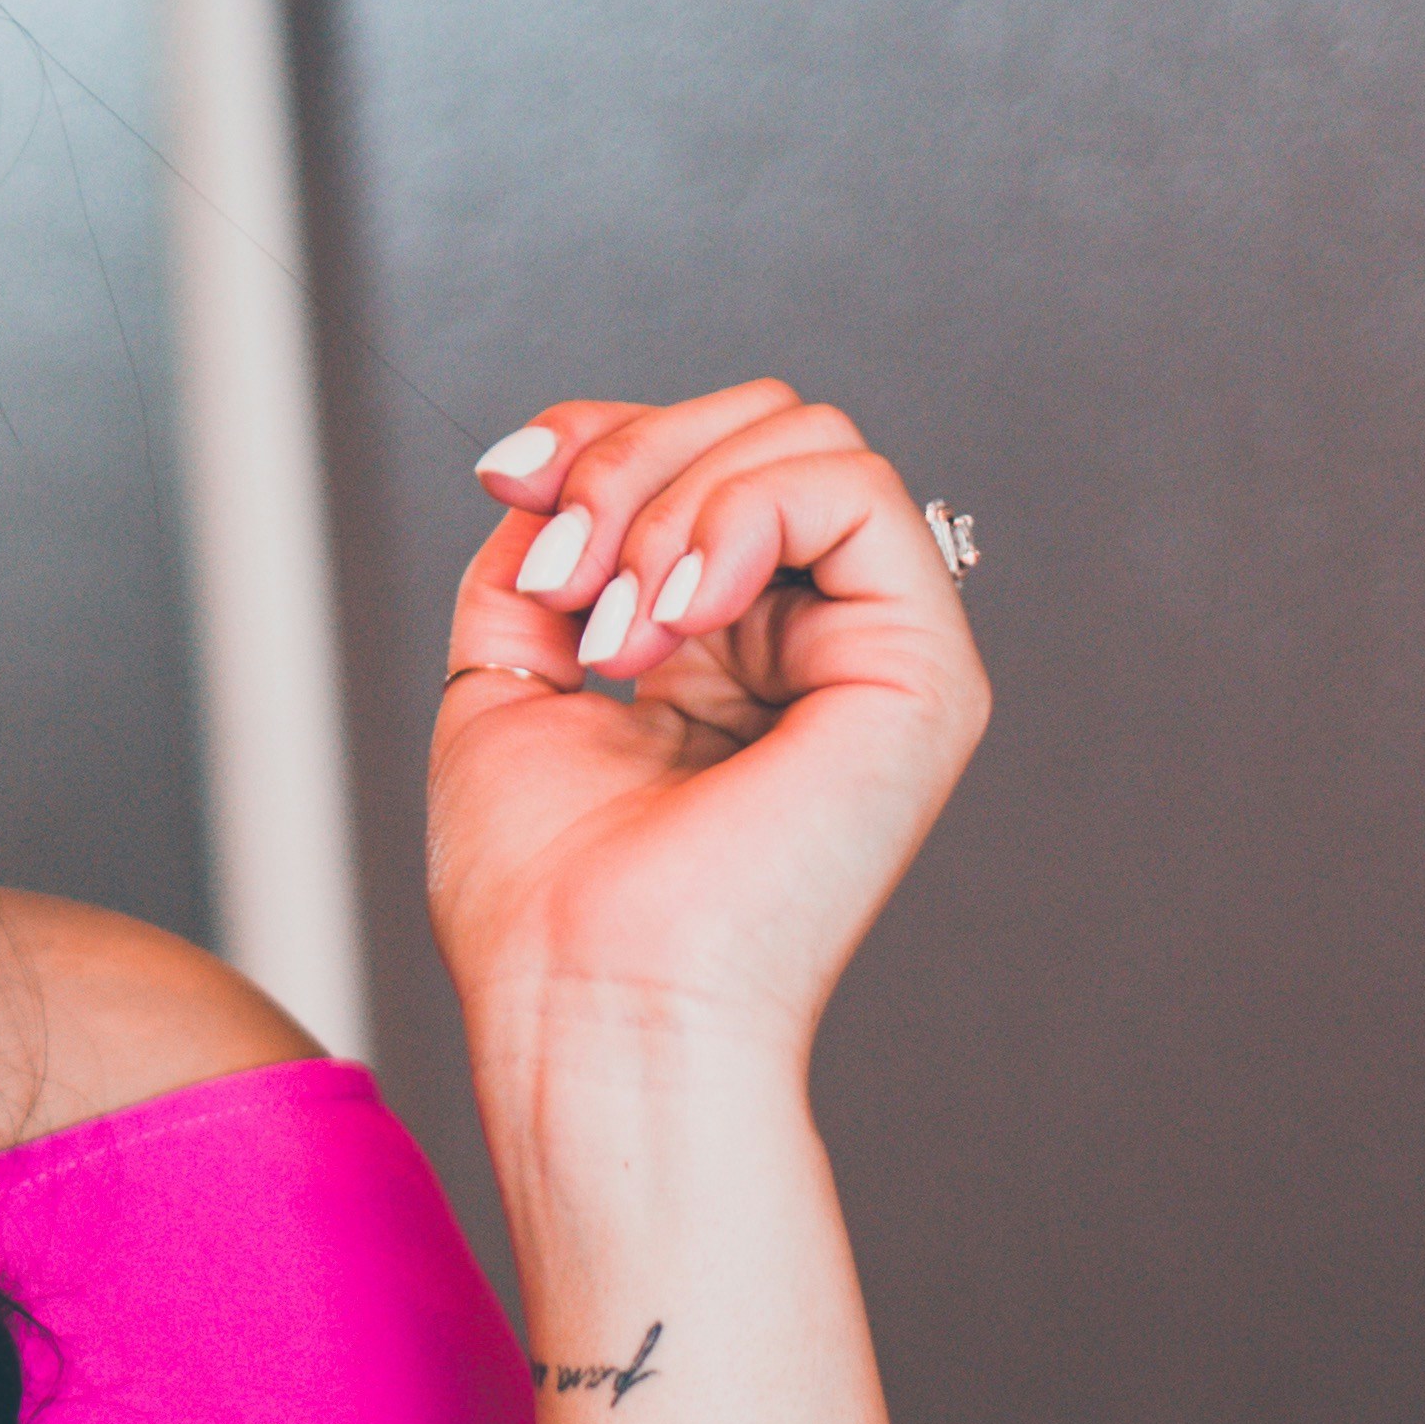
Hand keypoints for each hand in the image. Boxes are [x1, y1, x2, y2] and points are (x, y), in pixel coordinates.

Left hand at [427, 384, 986, 1075]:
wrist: (586, 1000)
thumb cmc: (540, 902)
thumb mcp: (503, 676)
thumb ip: (541, 551)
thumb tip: (554, 458)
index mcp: (719, 648)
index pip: (696, 455)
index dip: (595, 434)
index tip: (508, 485)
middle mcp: (806, 641)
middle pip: (755, 423)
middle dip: (626, 461)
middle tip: (562, 582)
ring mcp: (871, 651)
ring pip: (805, 436)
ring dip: (671, 500)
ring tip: (617, 631)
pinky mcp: (921, 670)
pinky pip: (854, 486)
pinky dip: (738, 516)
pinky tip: (676, 621)